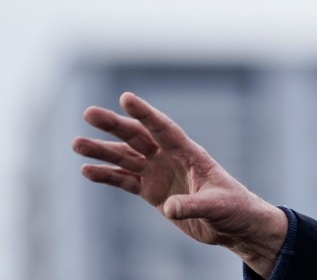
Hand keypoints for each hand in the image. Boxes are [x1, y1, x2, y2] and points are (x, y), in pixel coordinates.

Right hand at [72, 92, 285, 277]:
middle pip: (138, 137)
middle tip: (88, 113)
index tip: (125, 98)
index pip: (164, 129)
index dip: (146, 113)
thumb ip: (192, 204)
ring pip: (126, 157)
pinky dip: (107, 176)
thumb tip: (169, 207)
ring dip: (102, 150)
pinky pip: (125, 180)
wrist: (233, 224)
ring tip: (76, 143)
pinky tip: (87, 170)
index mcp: (190, 153)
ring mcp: (160, 173)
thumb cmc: (233, 208)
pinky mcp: (152, 192)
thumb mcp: (216, 205)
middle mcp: (171, 158)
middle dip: (114, 125)